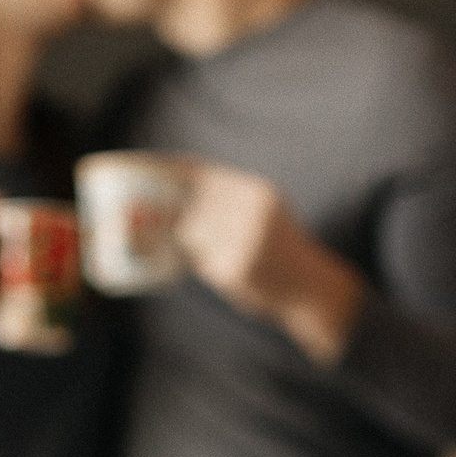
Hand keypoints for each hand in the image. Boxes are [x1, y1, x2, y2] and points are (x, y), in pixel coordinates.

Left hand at [175, 163, 364, 363]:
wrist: (309, 287)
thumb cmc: (280, 248)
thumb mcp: (265, 210)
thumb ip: (231, 198)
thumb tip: (180, 185)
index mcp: (258, 193)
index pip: (202, 174)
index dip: (171, 171)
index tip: (145, 169)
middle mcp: (251, 212)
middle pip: (190, 205)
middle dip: (176, 214)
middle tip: (167, 220)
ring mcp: (242, 241)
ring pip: (191, 233)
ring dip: (190, 241)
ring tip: (207, 248)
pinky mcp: (234, 270)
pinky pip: (201, 261)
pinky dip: (203, 264)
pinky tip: (221, 267)